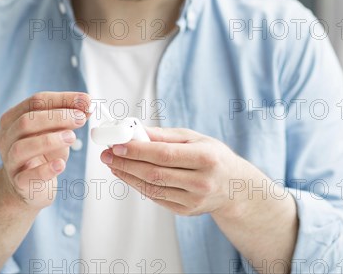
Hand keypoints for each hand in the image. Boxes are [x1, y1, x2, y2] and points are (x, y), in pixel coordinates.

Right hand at [0, 92, 89, 209]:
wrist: (26, 185)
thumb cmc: (42, 154)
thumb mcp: (55, 132)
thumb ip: (69, 118)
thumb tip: (88, 105)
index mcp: (14, 118)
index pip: (36, 101)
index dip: (62, 99)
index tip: (86, 100)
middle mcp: (7, 137)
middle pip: (27, 121)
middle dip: (57, 117)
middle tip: (81, 118)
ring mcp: (10, 161)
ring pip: (22, 147)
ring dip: (49, 140)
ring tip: (72, 137)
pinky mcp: (18, 182)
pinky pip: (28, 176)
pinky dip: (45, 170)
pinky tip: (61, 165)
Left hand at [101, 127, 247, 216]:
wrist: (235, 188)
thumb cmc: (214, 158)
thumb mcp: (195, 139)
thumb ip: (165, 136)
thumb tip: (136, 131)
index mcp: (206, 158)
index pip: (165, 155)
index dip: (138, 151)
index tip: (118, 145)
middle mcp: (201, 182)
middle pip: (155, 174)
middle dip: (126, 163)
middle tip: (108, 154)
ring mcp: (194, 200)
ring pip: (152, 189)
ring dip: (128, 176)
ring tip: (113, 164)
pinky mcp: (186, 211)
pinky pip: (156, 198)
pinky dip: (138, 185)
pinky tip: (128, 174)